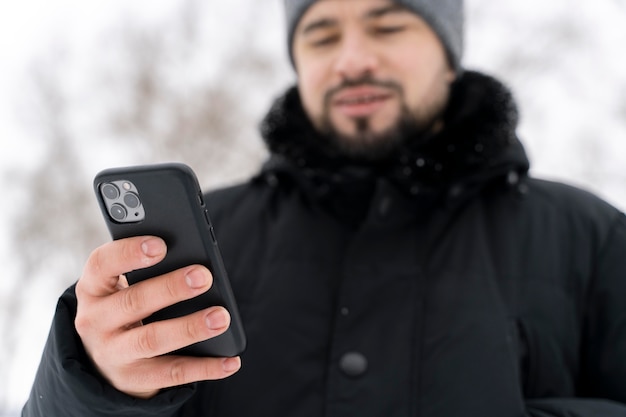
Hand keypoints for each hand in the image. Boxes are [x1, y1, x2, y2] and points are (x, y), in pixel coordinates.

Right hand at [74, 236, 240, 398]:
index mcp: (93, 288)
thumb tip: (194, 263)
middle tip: (204, 276)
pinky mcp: (133, 380)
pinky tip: (230, 361)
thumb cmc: (125, 306)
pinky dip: (205, 368)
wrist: (101, 361)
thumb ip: (147, 271)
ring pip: (152, 340)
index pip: (102, 264)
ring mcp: (112, 354)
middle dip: (171, 288)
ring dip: (190, 328)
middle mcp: (95, 321)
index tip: (160, 245)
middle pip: (134, 302)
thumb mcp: (122, 286)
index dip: (129, 253)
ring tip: (221, 317)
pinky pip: (173, 374)